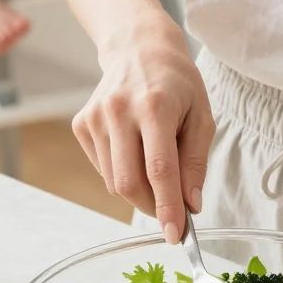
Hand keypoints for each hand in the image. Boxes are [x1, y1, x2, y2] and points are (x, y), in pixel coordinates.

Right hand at [72, 13, 213, 239]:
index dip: (167, 207)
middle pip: (129, 183)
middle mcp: (119, 110)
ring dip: (139, 190)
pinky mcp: (81, 124)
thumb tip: (191, 204)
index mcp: (155, 106)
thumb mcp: (201, 115)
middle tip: (171, 210)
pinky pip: (103, 168)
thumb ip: (196, 161)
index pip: (159, 169)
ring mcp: (95, 117)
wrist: (137, 47)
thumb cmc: (177, 82)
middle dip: (152, 206)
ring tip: (156, 166)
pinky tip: (134, 148)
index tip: (175, 235)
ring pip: (114, 181)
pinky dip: (122, 172)